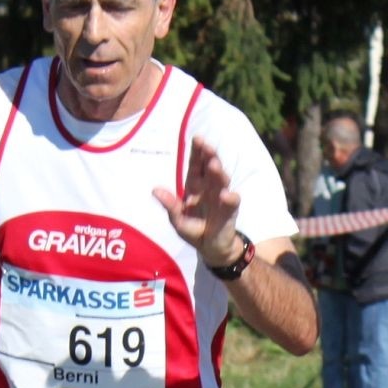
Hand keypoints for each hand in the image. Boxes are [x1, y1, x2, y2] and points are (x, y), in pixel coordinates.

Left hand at [155, 136, 242, 267]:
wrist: (212, 248)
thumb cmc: (193, 230)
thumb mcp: (177, 220)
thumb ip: (170, 205)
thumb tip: (154, 191)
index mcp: (195, 186)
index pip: (196, 165)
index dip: (197, 152)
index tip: (197, 138)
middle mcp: (209, 187)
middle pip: (210, 167)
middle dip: (209, 155)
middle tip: (206, 145)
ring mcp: (221, 197)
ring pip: (222, 180)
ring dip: (218, 172)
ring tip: (213, 165)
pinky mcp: (230, 211)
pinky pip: (232, 202)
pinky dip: (229, 198)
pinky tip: (225, 195)